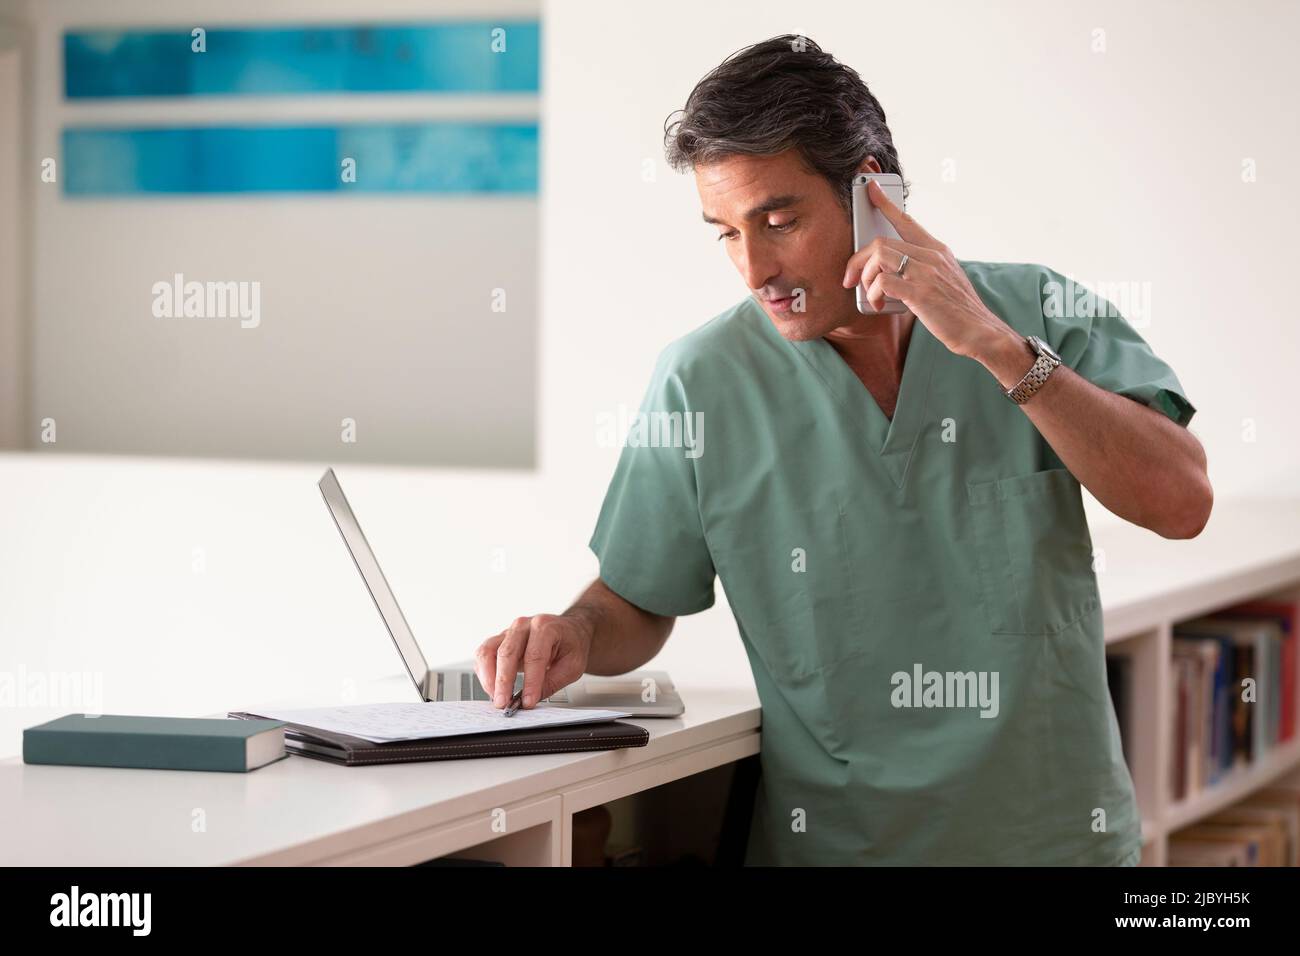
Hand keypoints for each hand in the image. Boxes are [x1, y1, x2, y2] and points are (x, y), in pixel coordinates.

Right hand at [474, 613, 593, 709]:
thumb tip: (529, 700)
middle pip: (507, 652)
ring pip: (488, 652)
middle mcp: (523, 626)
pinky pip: (483, 656)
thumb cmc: (571, 645)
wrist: (569, 631)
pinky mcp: (498, 641)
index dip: (530, 682)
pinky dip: (485, 674)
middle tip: (504, 703)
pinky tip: (493, 689)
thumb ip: (551, 683)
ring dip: (488, 678)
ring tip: (496, 697)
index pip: (534, 656)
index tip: (527, 701)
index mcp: (545, 627)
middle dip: (503, 681)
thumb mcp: (572, 666)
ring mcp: (508, 632)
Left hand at [841, 179, 1016, 361]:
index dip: (885, 203)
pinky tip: (879, 305)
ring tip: (870, 294)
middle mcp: (932, 256)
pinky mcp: (920, 293)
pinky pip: (882, 282)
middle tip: (851, 279)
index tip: (871, 189)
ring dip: (865, 278)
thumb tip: (889, 271)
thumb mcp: (944, 279)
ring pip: (878, 257)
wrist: (980, 331)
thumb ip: (922, 268)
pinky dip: (873, 294)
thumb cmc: (958, 310)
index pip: (907, 220)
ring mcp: (926, 273)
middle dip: (857, 260)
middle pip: (881, 242)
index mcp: (937, 250)